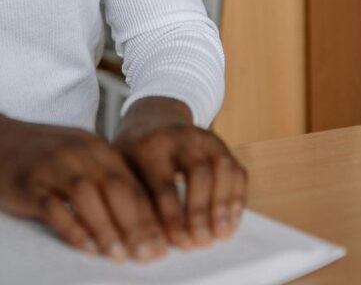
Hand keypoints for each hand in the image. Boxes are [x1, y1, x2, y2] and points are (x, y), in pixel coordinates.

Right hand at [0, 114, 167, 261]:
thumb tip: (143, 218)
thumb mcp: (82, 157)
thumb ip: (108, 179)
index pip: (132, 183)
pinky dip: (73, 228)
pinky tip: (86, 247)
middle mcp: (80, 153)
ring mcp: (54, 166)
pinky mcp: (30, 182)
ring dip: (107, 227)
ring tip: (120, 255)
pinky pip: (54, 207)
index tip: (163, 244)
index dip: (149, 215)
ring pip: (87, 196)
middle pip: (115, 188)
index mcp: (99, 148)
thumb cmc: (47, 156)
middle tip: (149, 254)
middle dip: (136, 224)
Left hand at [114, 97, 247, 250]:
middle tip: (201, 243)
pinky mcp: (222, 145)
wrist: (153, 117)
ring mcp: (205, 138)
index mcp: (149, 146)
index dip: (172, 217)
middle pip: (198, 173)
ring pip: (223, 168)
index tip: (177, 244)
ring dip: (224, 205)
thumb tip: (146, 243)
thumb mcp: (123, 168)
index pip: (163, 184)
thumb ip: (134, 200)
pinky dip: (236, 198)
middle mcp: (181, 137)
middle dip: (201, 212)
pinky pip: (237, 171)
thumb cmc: (134, 154)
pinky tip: (230, 222)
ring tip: (220, 235)